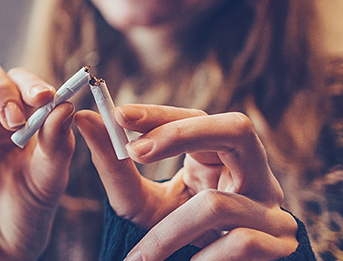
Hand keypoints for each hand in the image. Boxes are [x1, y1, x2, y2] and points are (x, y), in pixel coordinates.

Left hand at [76, 104, 298, 260]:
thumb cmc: (167, 237)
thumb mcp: (136, 200)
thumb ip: (114, 163)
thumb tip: (82, 118)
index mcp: (222, 157)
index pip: (198, 118)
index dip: (160, 114)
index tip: (118, 115)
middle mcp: (255, 174)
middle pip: (236, 129)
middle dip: (179, 136)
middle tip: (134, 151)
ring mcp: (272, 207)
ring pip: (218, 203)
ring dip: (169, 232)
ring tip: (140, 257)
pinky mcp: (280, 243)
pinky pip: (239, 242)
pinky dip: (203, 257)